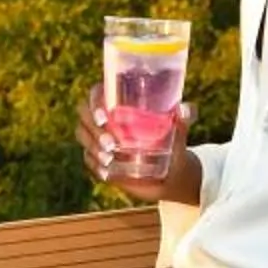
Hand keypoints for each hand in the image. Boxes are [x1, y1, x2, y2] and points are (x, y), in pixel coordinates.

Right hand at [73, 88, 200, 205]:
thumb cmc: (174, 143)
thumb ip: (184, 118)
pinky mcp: (99, 159)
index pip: (96, 94)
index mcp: (120, 103)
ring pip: (83, 136)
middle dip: (91, 128)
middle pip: (83, 115)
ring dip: (92, 147)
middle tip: (110, 143)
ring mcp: (99, 139)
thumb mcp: (180, 131)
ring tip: (110, 160)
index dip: (93, 102)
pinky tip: (106, 172)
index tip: (104, 117)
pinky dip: (95, 165)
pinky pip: (88, 159)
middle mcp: (105, 118)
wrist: (171, 173)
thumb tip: (185, 109)